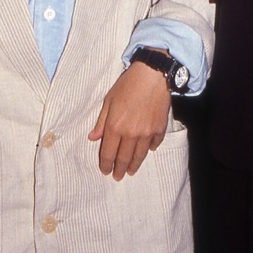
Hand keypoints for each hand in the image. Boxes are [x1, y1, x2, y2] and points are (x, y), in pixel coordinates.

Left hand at [88, 62, 171, 180]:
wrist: (153, 75)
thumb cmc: (127, 85)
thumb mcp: (109, 100)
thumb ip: (101, 122)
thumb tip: (93, 138)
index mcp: (115, 126)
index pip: (109, 153)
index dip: (106, 164)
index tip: (105, 171)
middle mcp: (131, 134)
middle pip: (124, 158)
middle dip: (119, 169)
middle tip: (118, 177)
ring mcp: (147, 133)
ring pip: (140, 155)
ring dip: (134, 165)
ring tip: (131, 171)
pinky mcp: (160, 128)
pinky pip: (154, 144)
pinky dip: (150, 149)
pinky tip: (148, 150)